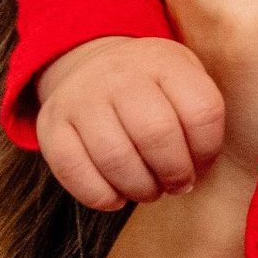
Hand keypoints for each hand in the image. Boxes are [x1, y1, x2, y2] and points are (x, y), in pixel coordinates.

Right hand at [36, 36, 226, 207]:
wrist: (93, 66)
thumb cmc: (153, 90)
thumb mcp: (185, 81)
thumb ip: (201, 117)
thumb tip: (196, 173)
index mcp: (163, 61)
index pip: (201, 110)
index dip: (207, 150)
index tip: (201, 163)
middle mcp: (119, 73)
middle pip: (157, 134)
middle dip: (174, 174)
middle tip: (176, 184)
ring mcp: (81, 97)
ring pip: (116, 158)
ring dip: (140, 189)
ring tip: (149, 190)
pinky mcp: (51, 124)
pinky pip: (74, 171)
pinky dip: (101, 196)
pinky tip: (116, 196)